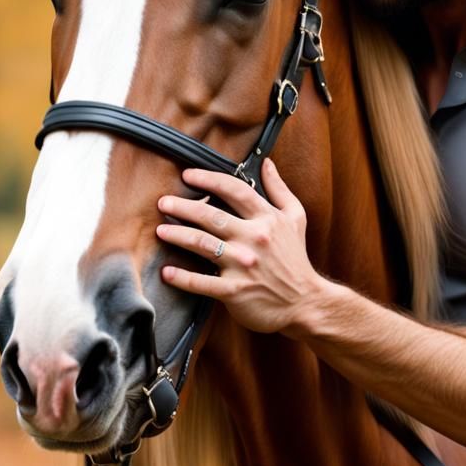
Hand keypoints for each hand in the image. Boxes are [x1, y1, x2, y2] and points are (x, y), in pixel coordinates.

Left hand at [156, 158, 323, 334]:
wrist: (305, 302)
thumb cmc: (295, 259)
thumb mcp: (295, 219)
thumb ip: (279, 189)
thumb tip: (266, 162)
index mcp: (267, 219)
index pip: (235, 191)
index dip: (209, 179)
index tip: (188, 175)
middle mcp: (254, 238)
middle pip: (212, 216)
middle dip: (183, 206)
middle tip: (163, 202)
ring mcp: (243, 264)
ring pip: (203, 244)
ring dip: (177, 235)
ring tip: (160, 230)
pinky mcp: (235, 290)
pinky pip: (202, 282)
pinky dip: (182, 277)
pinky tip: (166, 271)